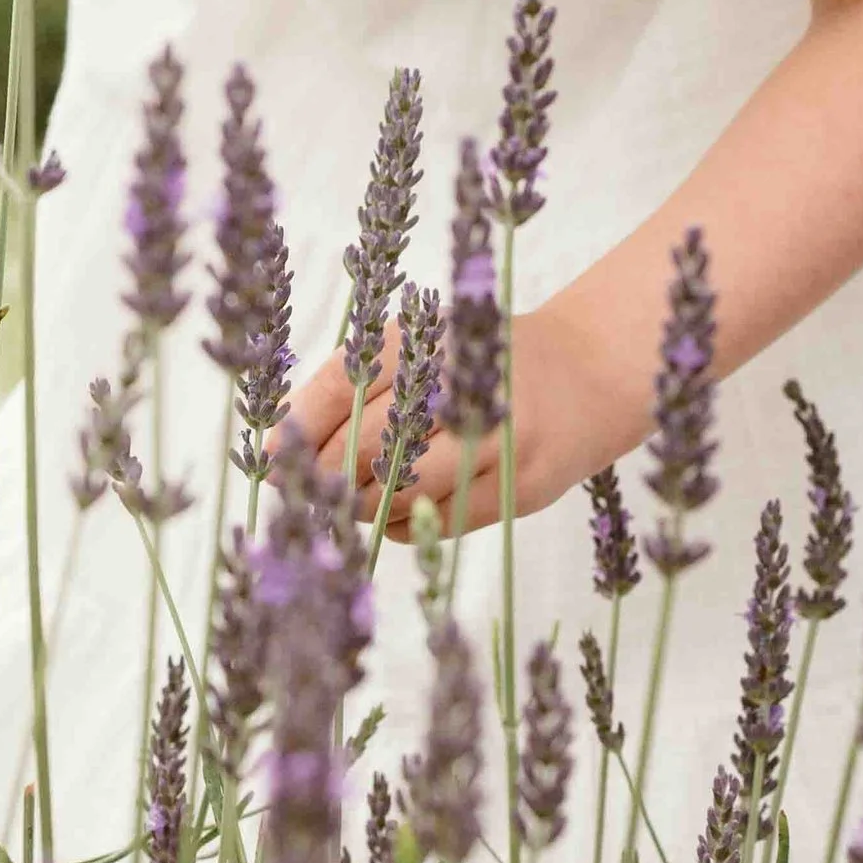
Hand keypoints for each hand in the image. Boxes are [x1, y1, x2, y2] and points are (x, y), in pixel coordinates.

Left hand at [290, 308, 613, 538]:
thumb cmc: (481, 363)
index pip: (345, 382)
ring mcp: (497, 439)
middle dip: (325, 475)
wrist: (592, 372)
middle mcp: (465, 384)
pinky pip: (437, 521)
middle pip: (366, 444)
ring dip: (361, 506)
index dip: (300, 424)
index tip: (270, 455)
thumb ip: (357, 384)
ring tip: (350, 502)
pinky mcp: (520, 487)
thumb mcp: (425, 346)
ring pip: (399, 491)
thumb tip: (272, 444)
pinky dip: (402, 525)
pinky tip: (397, 513)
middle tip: (307, 491)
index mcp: (431, 337)